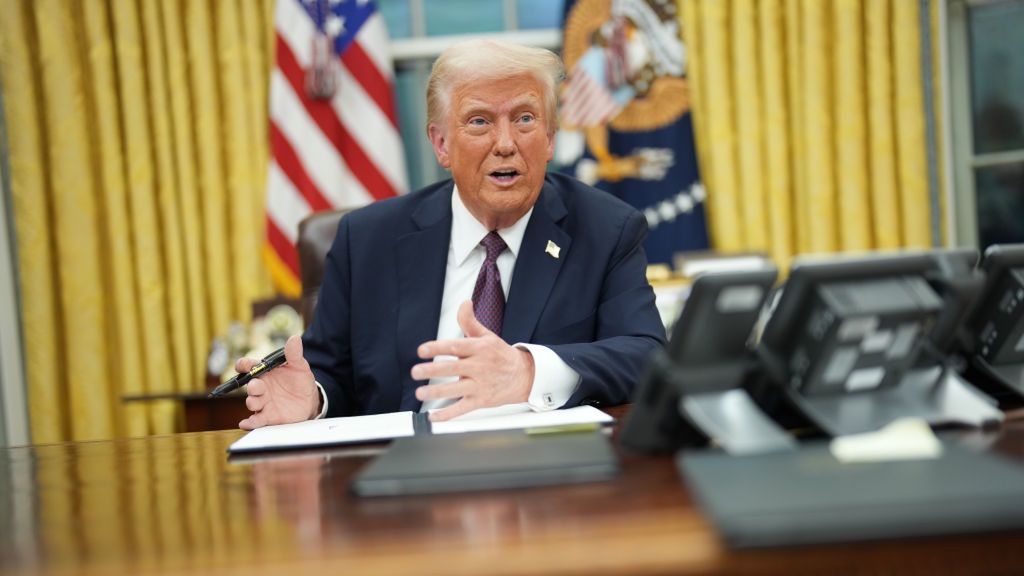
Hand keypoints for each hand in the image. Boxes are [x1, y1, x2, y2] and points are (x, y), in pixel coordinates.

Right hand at [238, 335, 318, 429]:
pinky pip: (256, 420)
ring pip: (252, 402)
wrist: (309, 400)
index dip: (244, 365)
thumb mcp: (299, 366)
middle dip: (251, 386)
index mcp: (265, 372)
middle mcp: (261, 387)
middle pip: (250, 386)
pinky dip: (249, 423)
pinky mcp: (267, 416)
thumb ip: (294, 354)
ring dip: (252, 402)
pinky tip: (245, 423)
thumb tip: (294, 338)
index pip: (249, 366)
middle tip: (255, 386)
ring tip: (255, 402)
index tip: (242, 365)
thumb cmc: (300, 380)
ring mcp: (263, 402)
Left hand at [412, 300, 534, 421]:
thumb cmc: (501, 355)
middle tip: (415, 371)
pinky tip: (433, 416)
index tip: (422, 350)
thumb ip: (470, 322)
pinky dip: (447, 414)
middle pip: (452, 368)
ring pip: (455, 390)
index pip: (455, 346)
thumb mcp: (487, 336)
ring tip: (420, 393)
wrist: (524, 376)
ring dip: (436, 392)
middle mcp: (479, 367)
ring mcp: (480, 385)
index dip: (437, 347)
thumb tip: (464, 303)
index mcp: (479, 349)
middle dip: (432, 370)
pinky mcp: (481, 401)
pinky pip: (462, 408)